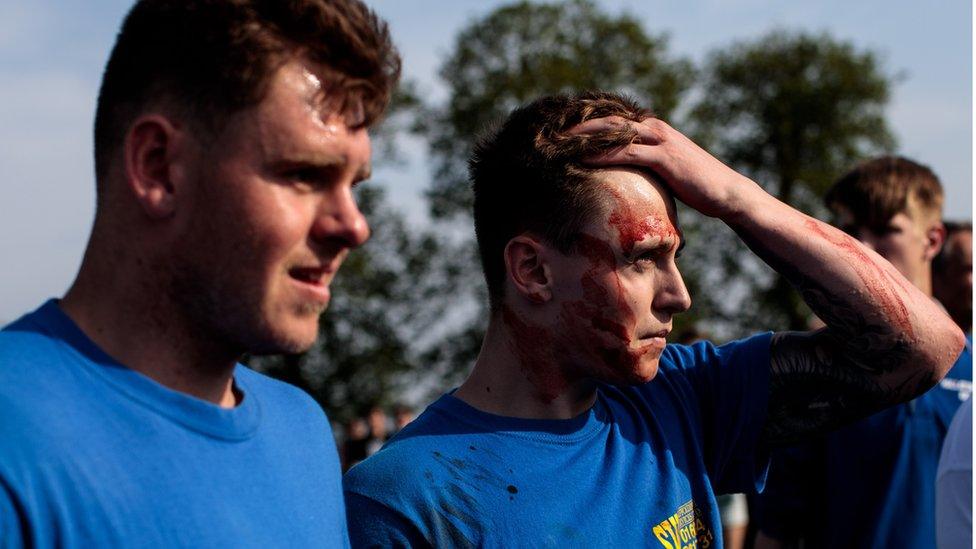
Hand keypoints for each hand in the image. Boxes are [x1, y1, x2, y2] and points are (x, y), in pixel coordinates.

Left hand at [570, 116, 757, 219]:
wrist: (724, 192)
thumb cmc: (693, 185)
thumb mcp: (661, 171)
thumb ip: (641, 165)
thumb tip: (617, 177)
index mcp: (651, 129)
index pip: (611, 119)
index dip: (584, 122)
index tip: (557, 129)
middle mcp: (653, 128)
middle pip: (606, 119)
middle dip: (576, 124)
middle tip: (548, 131)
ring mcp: (659, 140)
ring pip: (613, 132)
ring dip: (583, 137)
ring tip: (557, 143)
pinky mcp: (664, 157)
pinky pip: (628, 152)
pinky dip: (603, 154)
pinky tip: (582, 160)